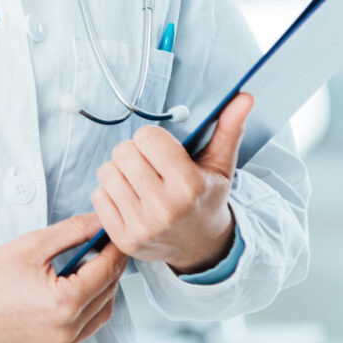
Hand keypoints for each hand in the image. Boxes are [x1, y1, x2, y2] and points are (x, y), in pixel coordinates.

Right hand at [0, 212, 129, 342]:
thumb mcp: (31, 245)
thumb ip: (72, 232)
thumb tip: (99, 222)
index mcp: (64, 302)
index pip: (106, 271)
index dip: (115, 250)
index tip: (117, 236)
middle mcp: (66, 332)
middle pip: (106, 294)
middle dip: (109, 269)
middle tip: (104, 248)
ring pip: (98, 317)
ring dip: (100, 293)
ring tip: (89, 270)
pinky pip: (80, 335)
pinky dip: (83, 315)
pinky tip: (70, 297)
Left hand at [90, 92, 253, 273]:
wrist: (201, 246)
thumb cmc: (207, 198)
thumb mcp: (221, 165)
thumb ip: (229, 129)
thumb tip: (245, 97)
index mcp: (189, 185)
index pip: (147, 137)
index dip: (152, 139)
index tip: (162, 151)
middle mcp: (165, 208)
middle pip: (122, 152)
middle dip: (134, 153)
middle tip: (150, 166)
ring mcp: (142, 226)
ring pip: (107, 172)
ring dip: (120, 172)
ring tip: (140, 182)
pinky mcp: (124, 239)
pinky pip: (97, 196)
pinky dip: (110, 194)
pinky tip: (131, 200)